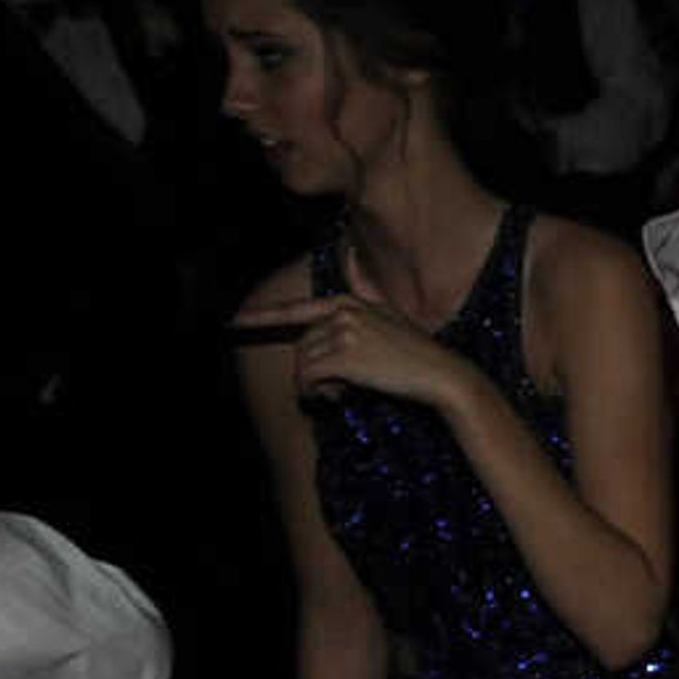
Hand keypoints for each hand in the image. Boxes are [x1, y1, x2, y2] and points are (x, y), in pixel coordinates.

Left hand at [233, 291, 479, 413]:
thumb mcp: (393, 322)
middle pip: (303, 345)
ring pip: (304, 362)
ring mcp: (342, 330)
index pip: (297, 311)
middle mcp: (342, 311)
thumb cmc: (423, 358)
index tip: (233, 322)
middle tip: (333, 395)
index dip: (262, 317)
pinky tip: (337, 399)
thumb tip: (349, 278)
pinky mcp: (344, 354)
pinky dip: (316, 393)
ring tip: (340, 398)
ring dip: (315, 387)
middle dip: (311, 373)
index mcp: (350, 302)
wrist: (444, 376)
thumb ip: (366, 308)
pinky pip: (310, 376)